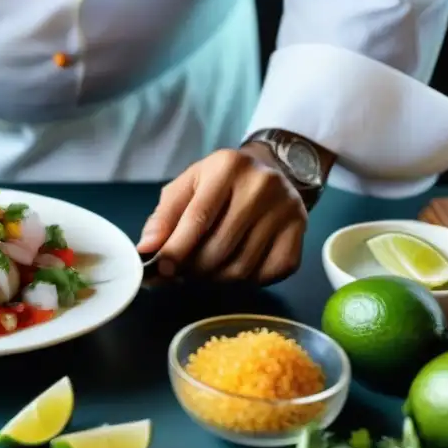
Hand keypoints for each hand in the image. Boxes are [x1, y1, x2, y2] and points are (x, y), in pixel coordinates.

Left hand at [136, 147, 307, 284]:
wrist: (272, 171)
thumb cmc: (220, 182)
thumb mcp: (188, 186)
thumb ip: (164, 216)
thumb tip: (147, 248)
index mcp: (227, 167)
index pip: (198, 218)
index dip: (176, 250)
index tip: (161, 270)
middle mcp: (262, 185)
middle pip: (219, 248)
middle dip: (193, 269)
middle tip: (181, 272)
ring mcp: (286, 210)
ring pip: (241, 267)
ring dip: (215, 278)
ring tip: (204, 270)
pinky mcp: (300, 233)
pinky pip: (266, 274)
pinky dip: (245, 281)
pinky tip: (234, 267)